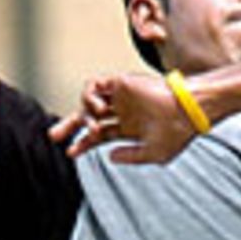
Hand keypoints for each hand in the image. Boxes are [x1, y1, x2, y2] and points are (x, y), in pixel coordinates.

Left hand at [48, 74, 198, 164]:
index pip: (99, 135)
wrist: (187, 112)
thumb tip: (109, 156)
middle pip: (88, 118)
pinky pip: (94, 86)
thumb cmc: (176, 134)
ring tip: (94, 125)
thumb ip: (130, 156)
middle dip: (69, 126)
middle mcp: (123, 111)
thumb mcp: (152, 154)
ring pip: (88, 102)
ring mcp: (121, 97)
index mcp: (129, 128)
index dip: (83, 144)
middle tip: (53, 136)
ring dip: (84, 115)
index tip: (71, 153)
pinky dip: (89, 96)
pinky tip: (99, 110)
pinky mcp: (120, 83)